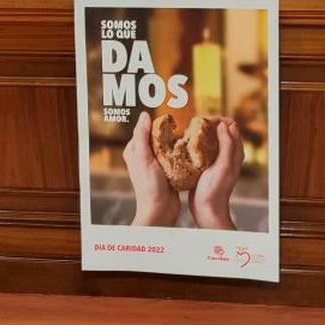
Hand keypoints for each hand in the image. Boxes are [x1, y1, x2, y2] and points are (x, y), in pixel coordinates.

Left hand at [123, 111, 179, 226]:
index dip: (157, 123)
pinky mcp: (167, 170)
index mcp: (134, 150)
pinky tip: (190, 149)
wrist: (160, 210)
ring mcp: (156, 163)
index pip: (145, 129)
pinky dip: (181, 152)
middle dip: (169, 131)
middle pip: (157, 136)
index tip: (172, 119)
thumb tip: (145, 115)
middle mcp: (144, 155)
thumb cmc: (149, 186)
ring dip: (176, 142)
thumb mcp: (143, 158)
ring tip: (189, 136)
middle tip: (184, 126)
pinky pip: (174, 156)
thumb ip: (142, 136)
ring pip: (167, 146)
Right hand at [189, 117, 242, 229]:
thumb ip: (227, 145)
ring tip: (188, 135)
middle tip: (194, 127)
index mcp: (235, 151)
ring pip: (209, 138)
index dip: (218, 120)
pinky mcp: (206, 165)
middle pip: (219, 130)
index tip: (204, 121)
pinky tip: (186, 146)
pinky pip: (201, 148)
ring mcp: (216, 159)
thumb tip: (224, 124)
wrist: (207, 210)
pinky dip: (195, 144)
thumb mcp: (223, 166)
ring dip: (200, 134)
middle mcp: (227, 153)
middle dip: (207, 124)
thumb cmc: (216, 191)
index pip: (230, 125)